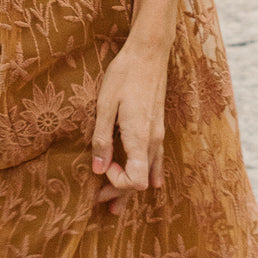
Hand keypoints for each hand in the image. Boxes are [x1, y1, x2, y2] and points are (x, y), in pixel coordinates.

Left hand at [91, 39, 168, 212]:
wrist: (149, 53)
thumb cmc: (124, 75)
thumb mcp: (105, 105)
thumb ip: (102, 139)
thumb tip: (98, 169)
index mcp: (139, 137)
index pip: (135, 181)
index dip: (117, 183)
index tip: (101, 169)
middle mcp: (153, 140)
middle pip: (140, 181)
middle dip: (120, 192)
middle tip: (99, 200)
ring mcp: (158, 134)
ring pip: (148, 172)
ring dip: (132, 187)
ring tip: (118, 204)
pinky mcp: (158, 127)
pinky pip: (157, 159)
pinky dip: (150, 174)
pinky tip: (152, 183)